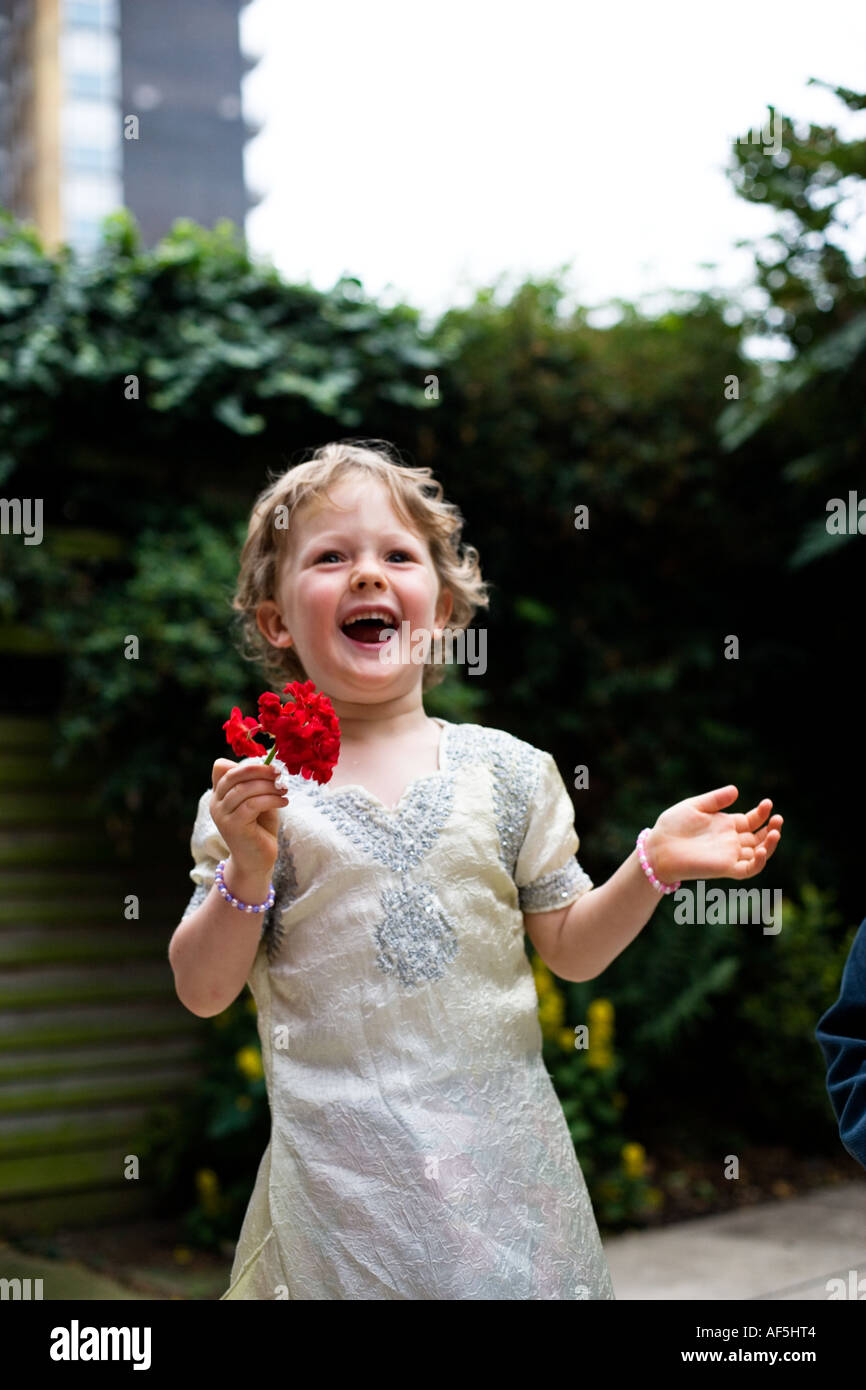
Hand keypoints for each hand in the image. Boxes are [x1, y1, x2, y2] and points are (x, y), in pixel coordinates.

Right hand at [210, 757, 287, 882]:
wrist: (257, 861)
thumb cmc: (260, 829)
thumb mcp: (259, 801)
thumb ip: (257, 784)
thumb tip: (265, 763)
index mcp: (219, 794)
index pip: (224, 768)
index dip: (247, 765)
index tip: (270, 768)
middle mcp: (216, 803)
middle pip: (234, 775)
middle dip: (260, 771)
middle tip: (280, 774)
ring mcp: (222, 815)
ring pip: (245, 789)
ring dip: (269, 787)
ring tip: (285, 790)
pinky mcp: (233, 826)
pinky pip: (253, 804)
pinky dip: (271, 800)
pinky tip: (284, 802)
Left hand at [647, 785, 782, 882]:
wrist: (658, 846)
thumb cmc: (672, 826)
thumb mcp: (695, 806)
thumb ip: (715, 800)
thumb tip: (736, 790)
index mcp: (725, 825)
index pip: (752, 821)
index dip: (762, 813)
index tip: (768, 803)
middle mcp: (730, 841)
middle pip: (759, 837)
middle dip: (771, 828)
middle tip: (778, 818)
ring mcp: (729, 855)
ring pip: (758, 854)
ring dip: (770, 845)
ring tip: (775, 831)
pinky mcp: (725, 868)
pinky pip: (748, 870)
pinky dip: (758, 862)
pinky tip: (761, 850)